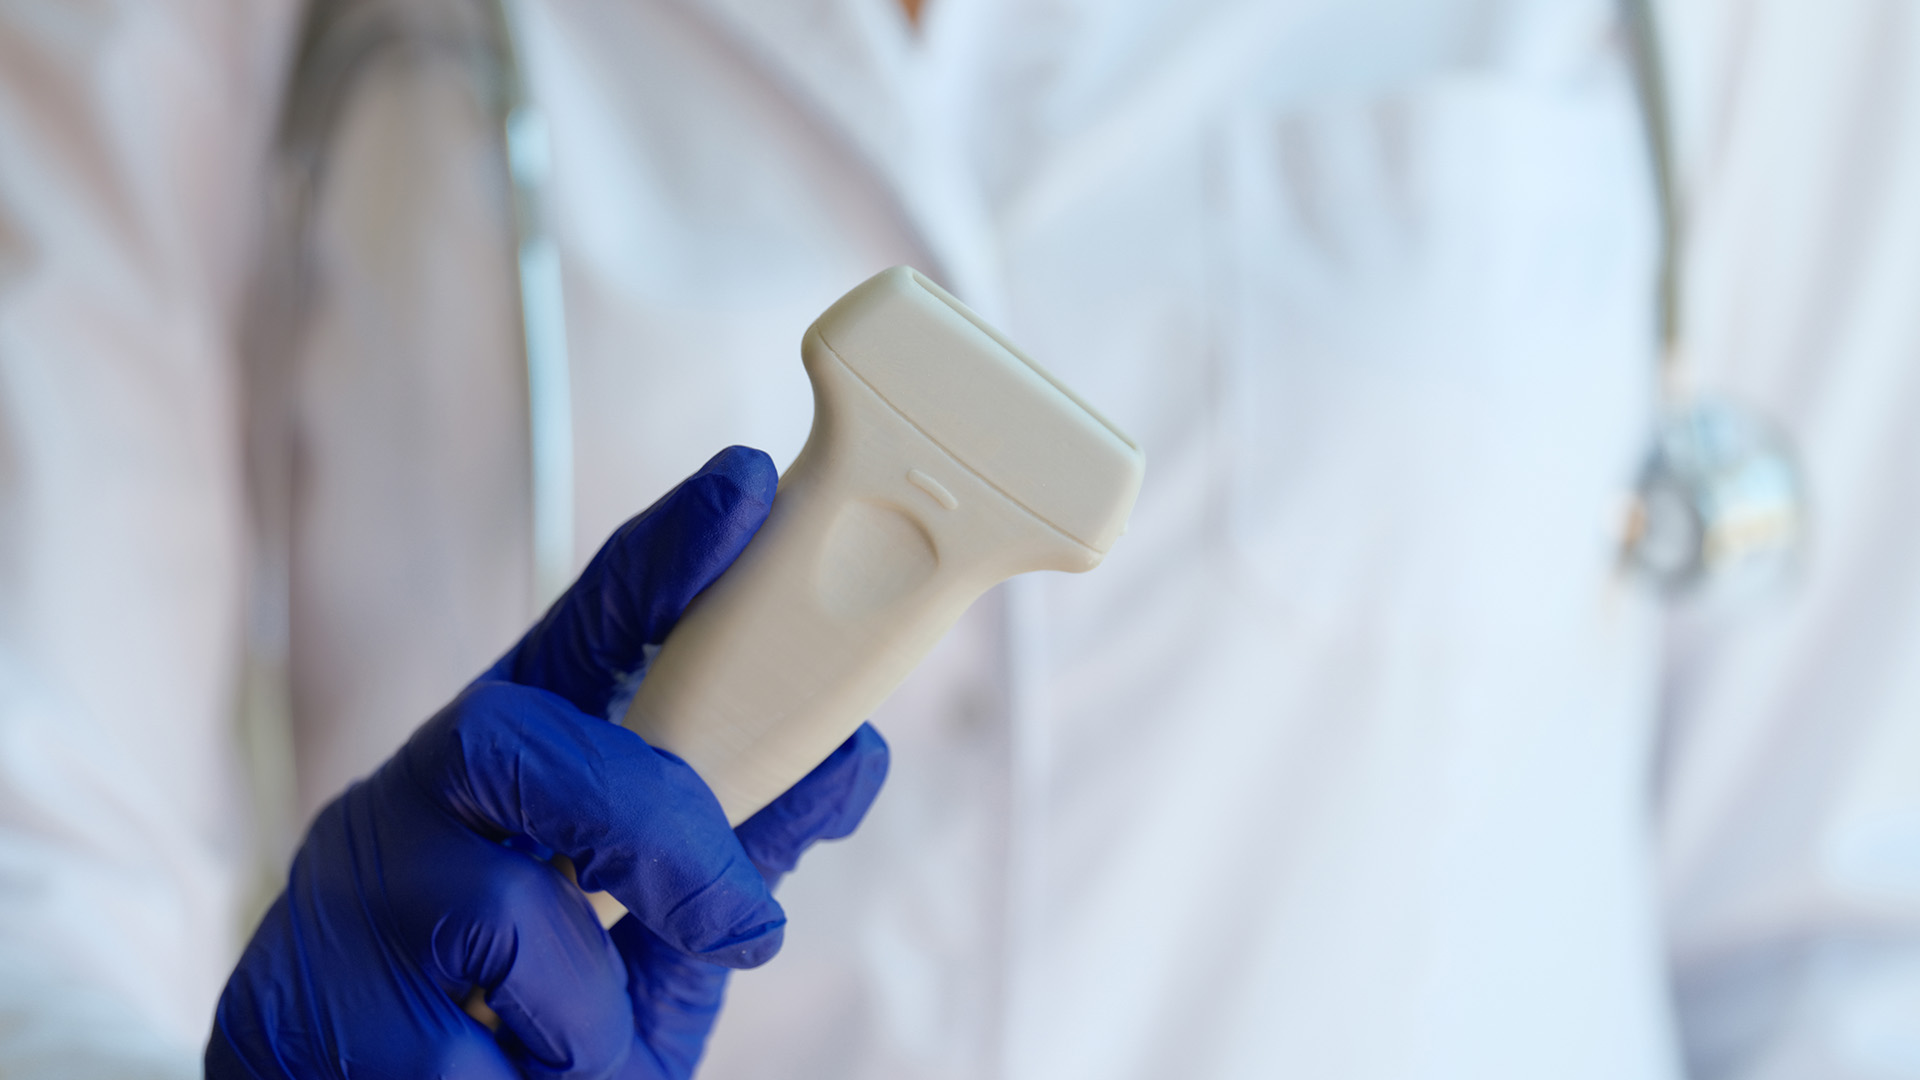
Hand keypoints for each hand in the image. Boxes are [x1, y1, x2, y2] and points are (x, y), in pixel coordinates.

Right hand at [206, 446, 888, 1078]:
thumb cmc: (512, 1025)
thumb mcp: (640, 943)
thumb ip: (726, 854)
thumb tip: (852, 755)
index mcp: (503, 773)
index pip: (578, 634)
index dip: (661, 559)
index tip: (745, 484)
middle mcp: (414, 802)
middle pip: (517, 738)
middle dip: (656, 827)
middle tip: (745, 925)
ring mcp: (344, 898)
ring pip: (503, 915)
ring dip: (586, 1017)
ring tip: (577, 1067)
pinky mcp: (293, 1008)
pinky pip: (454, 1050)